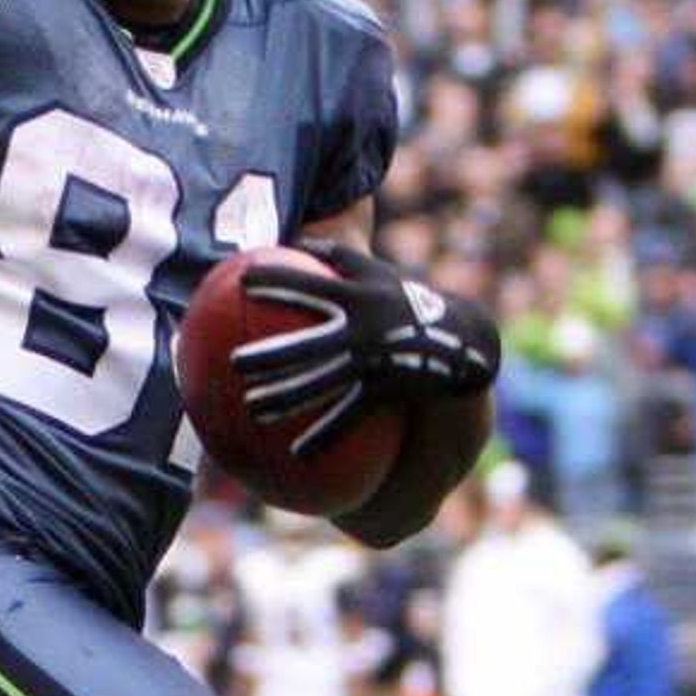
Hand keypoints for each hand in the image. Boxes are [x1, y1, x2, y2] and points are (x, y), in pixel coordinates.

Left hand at [230, 243, 502, 455]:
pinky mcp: (385, 389)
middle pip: (306, 344)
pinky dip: (326, 435)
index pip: (308, 285)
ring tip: (251, 410)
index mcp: (357, 296)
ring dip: (285, 399)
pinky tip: (297, 454)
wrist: (462, 338)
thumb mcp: (379, 274)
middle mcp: (361, 329)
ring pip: (321, 385)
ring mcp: (372, 361)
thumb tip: (298, 241)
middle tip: (233, 364)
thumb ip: (339, 258)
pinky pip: (350, 415)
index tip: (240, 281)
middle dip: (269, 354)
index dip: (276, 280)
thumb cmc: (407, 301)